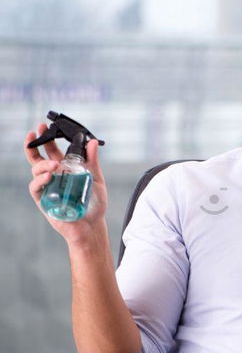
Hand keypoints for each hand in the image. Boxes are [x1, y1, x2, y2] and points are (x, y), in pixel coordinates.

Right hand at [24, 122, 108, 245]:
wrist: (93, 226)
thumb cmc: (94, 204)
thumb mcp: (96, 179)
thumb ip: (92, 161)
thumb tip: (93, 142)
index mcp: (64, 170)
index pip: (51, 151)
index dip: (46, 139)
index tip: (44, 126)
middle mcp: (53, 177)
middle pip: (37, 158)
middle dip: (34, 144)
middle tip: (35, 132)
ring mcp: (47, 188)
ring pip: (36, 171)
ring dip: (42, 164)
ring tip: (54, 164)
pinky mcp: (44, 201)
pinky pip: (36, 188)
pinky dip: (40, 180)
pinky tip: (48, 175)